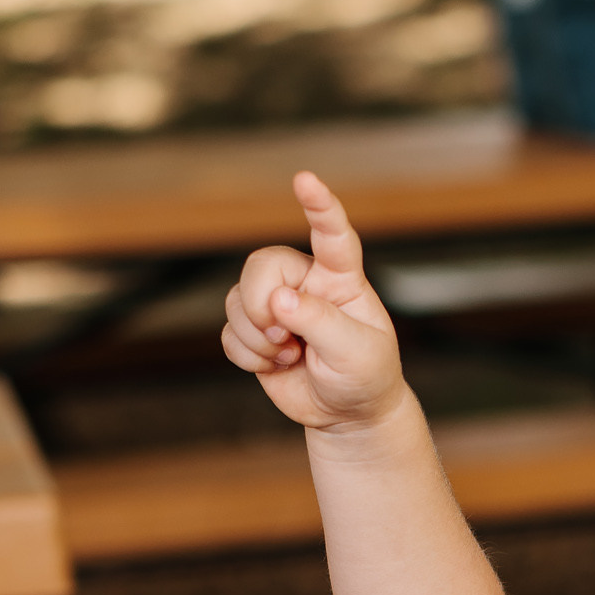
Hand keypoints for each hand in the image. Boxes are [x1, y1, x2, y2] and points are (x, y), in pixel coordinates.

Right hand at [222, 172, 406, 435]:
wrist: (348, 415)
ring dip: (256, 337)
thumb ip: (321, 323)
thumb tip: (278, 300)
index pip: (331, 235)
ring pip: (237, 300)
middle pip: (261, 264)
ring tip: (288, 356)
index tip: (304, 180)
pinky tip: (273, 366)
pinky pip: (229, 332)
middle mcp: (305, 283)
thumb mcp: (357, 352)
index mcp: (341, 279)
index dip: (319, 207)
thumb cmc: (365, 376)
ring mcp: (277, 306)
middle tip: (281, 336)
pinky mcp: (256, 332)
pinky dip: (245, 355)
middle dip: (259, 302)